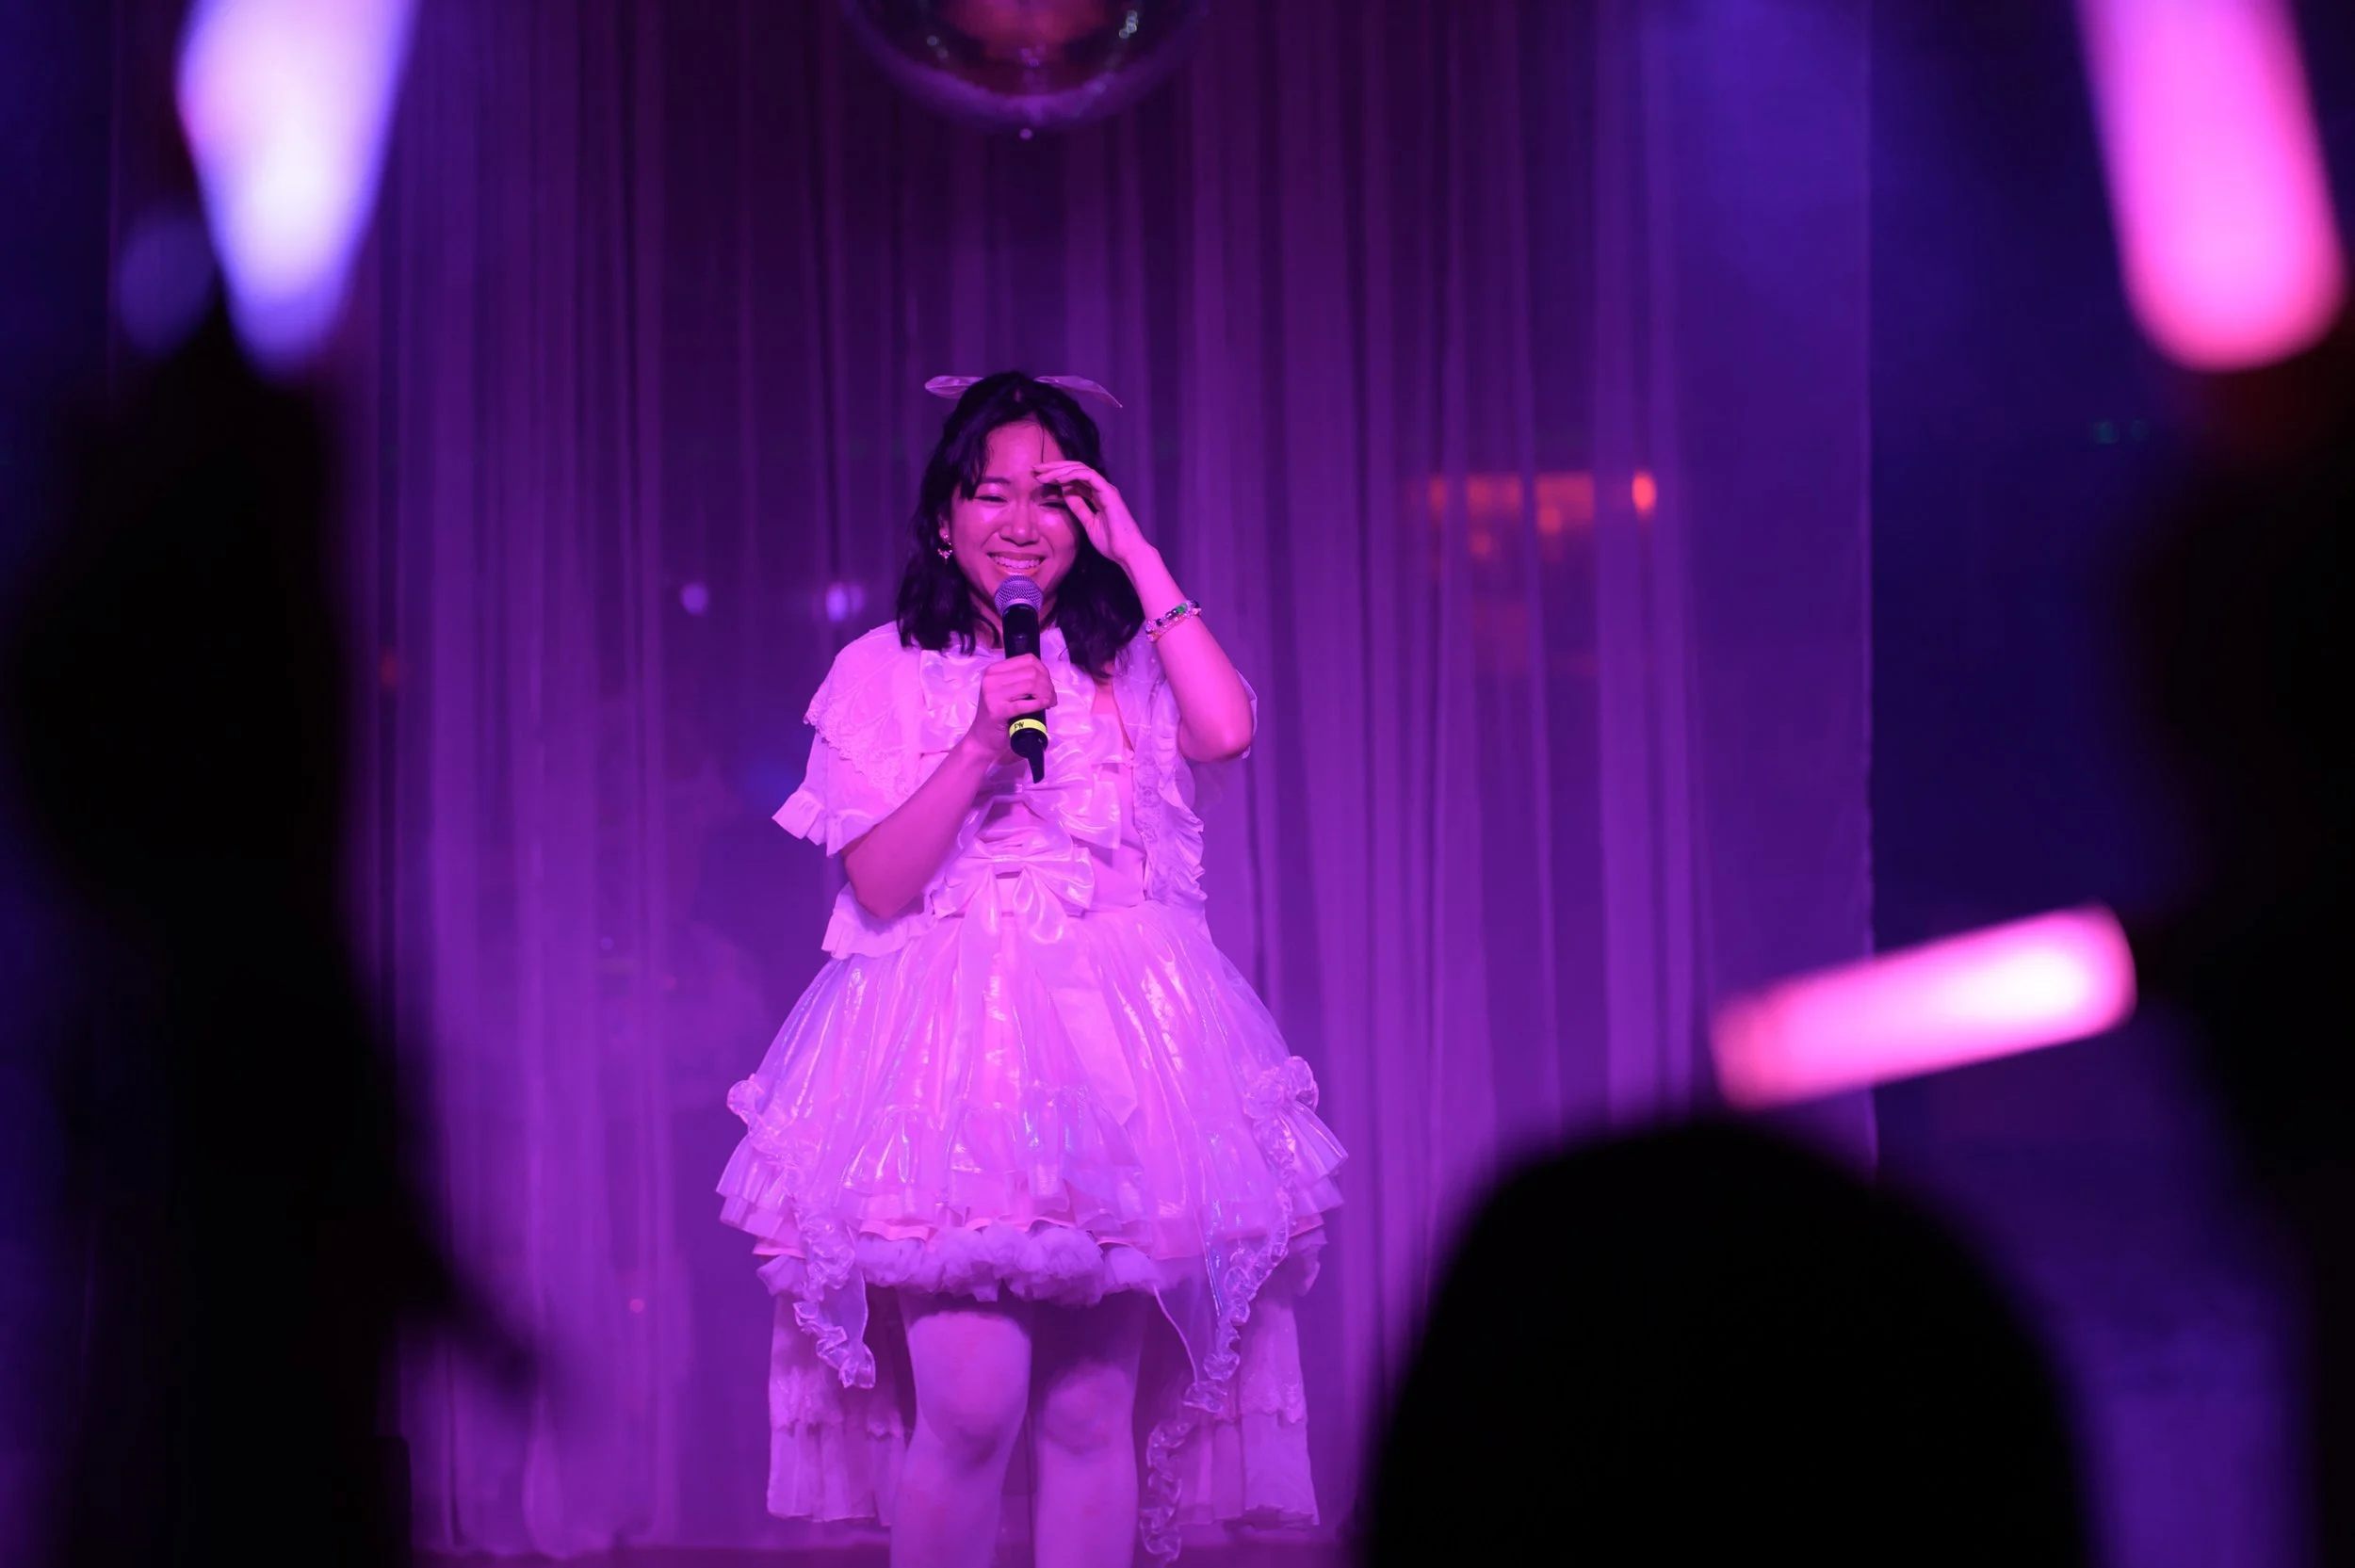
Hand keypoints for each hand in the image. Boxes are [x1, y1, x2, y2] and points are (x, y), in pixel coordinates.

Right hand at [959, 653, 1058, 763]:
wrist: (982, 738)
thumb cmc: (997, 715)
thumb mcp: (1005, 691)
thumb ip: (1019, 680)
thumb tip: (1045, 678)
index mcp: (994, 670)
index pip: (1028, 660)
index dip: (1044, 671)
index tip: (1048, 685)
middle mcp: (991, 679)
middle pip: (1032, 672)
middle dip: (1047, 685)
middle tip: (1051, 698)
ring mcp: (993, 694)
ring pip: (1031, 685)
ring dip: (1046, 694)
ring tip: (1049, 703)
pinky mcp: (998, 711)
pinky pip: (1025, 703)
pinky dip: (1039, 703)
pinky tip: (1043, 706)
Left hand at [1035, 460, 1152, 570]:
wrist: (1126, 553)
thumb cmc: (1111, 542)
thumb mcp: (1088, 523)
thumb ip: (1078, 507)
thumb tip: (1065, 493)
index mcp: (1098, 495)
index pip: (1074, 479)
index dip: (1056, 476)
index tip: (1038, 478)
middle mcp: (1102, 488)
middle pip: (1075, 470)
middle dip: (1054, 468)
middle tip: (1035, 469)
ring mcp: (1106, 489)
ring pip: (1080, 469)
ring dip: (1059, 470)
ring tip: (1042, 474)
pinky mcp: (1109, 492)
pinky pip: (1088, 476)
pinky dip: (1072, 475)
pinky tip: (1057, 478)